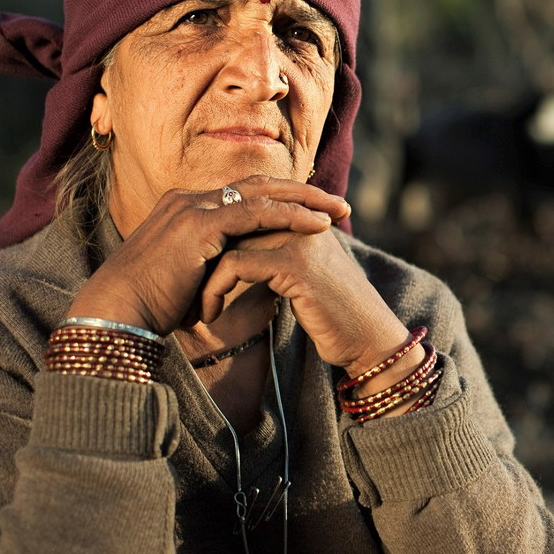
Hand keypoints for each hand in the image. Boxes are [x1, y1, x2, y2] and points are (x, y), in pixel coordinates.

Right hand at [67, 176, 348, 335]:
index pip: (244, 193)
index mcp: (186, 208)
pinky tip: (318, 225)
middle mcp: (190, 200)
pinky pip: (256, 214)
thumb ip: (215, 266)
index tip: (317, 208)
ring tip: (340, 211)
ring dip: (306, 200)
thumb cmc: (150, 307)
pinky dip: (291, 216)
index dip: (282, 198)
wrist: (117, 314)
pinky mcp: (199, 225)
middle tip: (339, 203)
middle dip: (303, 192)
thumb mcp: (190, 278)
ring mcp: (193, 208)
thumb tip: (243, 276)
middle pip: (258, 185)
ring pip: (262, 194)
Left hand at [199, 224, 410, 372]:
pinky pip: (235, 266)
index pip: (244, 214)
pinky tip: (210, 317)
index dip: (215, 244)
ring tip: (196, 309)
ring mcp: (298, 238)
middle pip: (232, 224)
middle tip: (184, 289)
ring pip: (227, 243)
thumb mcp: (302, 279)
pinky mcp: (295, 263)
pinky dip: (214, 291)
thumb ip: (274, 260)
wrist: (369, 339)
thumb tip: (234, 260)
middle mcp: (302, 219)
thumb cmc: (336, 316)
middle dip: (203, 259)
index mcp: (303, 218)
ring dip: (203, 280)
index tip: (194, 276)